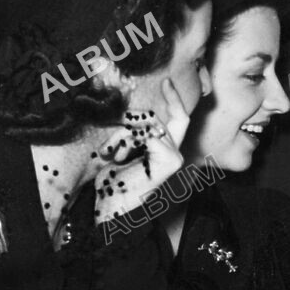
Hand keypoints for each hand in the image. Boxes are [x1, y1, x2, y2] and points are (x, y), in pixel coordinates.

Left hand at [94, 79, 188, 222]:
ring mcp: (175, 156)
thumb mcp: (120, 149)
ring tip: (112, 154)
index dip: (174, 98)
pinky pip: (147, 134)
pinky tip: (120, 157)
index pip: (178, 118)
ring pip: (149, 125)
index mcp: (166, 150)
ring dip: (123, 136)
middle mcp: (174, 152)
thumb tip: (129, 112)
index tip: (166, 80)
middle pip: (154, 118)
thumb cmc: (113, 184)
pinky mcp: (171, 160)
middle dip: (128, 125)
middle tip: (110, 145)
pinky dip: (128, 142)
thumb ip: (131, 132)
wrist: (113, 208)